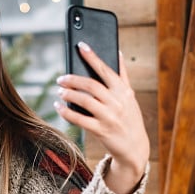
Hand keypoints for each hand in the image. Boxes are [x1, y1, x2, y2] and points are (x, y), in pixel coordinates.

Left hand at [55, 42, 149, 193]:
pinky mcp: (101, 131)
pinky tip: (59, 107)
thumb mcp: (129, 96)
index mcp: (123, 91)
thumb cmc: (129, 118)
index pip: (105, 69)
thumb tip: (117, 52)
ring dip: (68, 94)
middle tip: (60, 78)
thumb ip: (122, 76)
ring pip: (84, 101)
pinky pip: (80, 119)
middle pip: (91, 85)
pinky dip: (67, 112)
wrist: (135, 147)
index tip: (81, 45)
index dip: (92, 57)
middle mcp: (117, 102)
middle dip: (73, 79)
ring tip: (60, 91)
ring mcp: (109, 117)